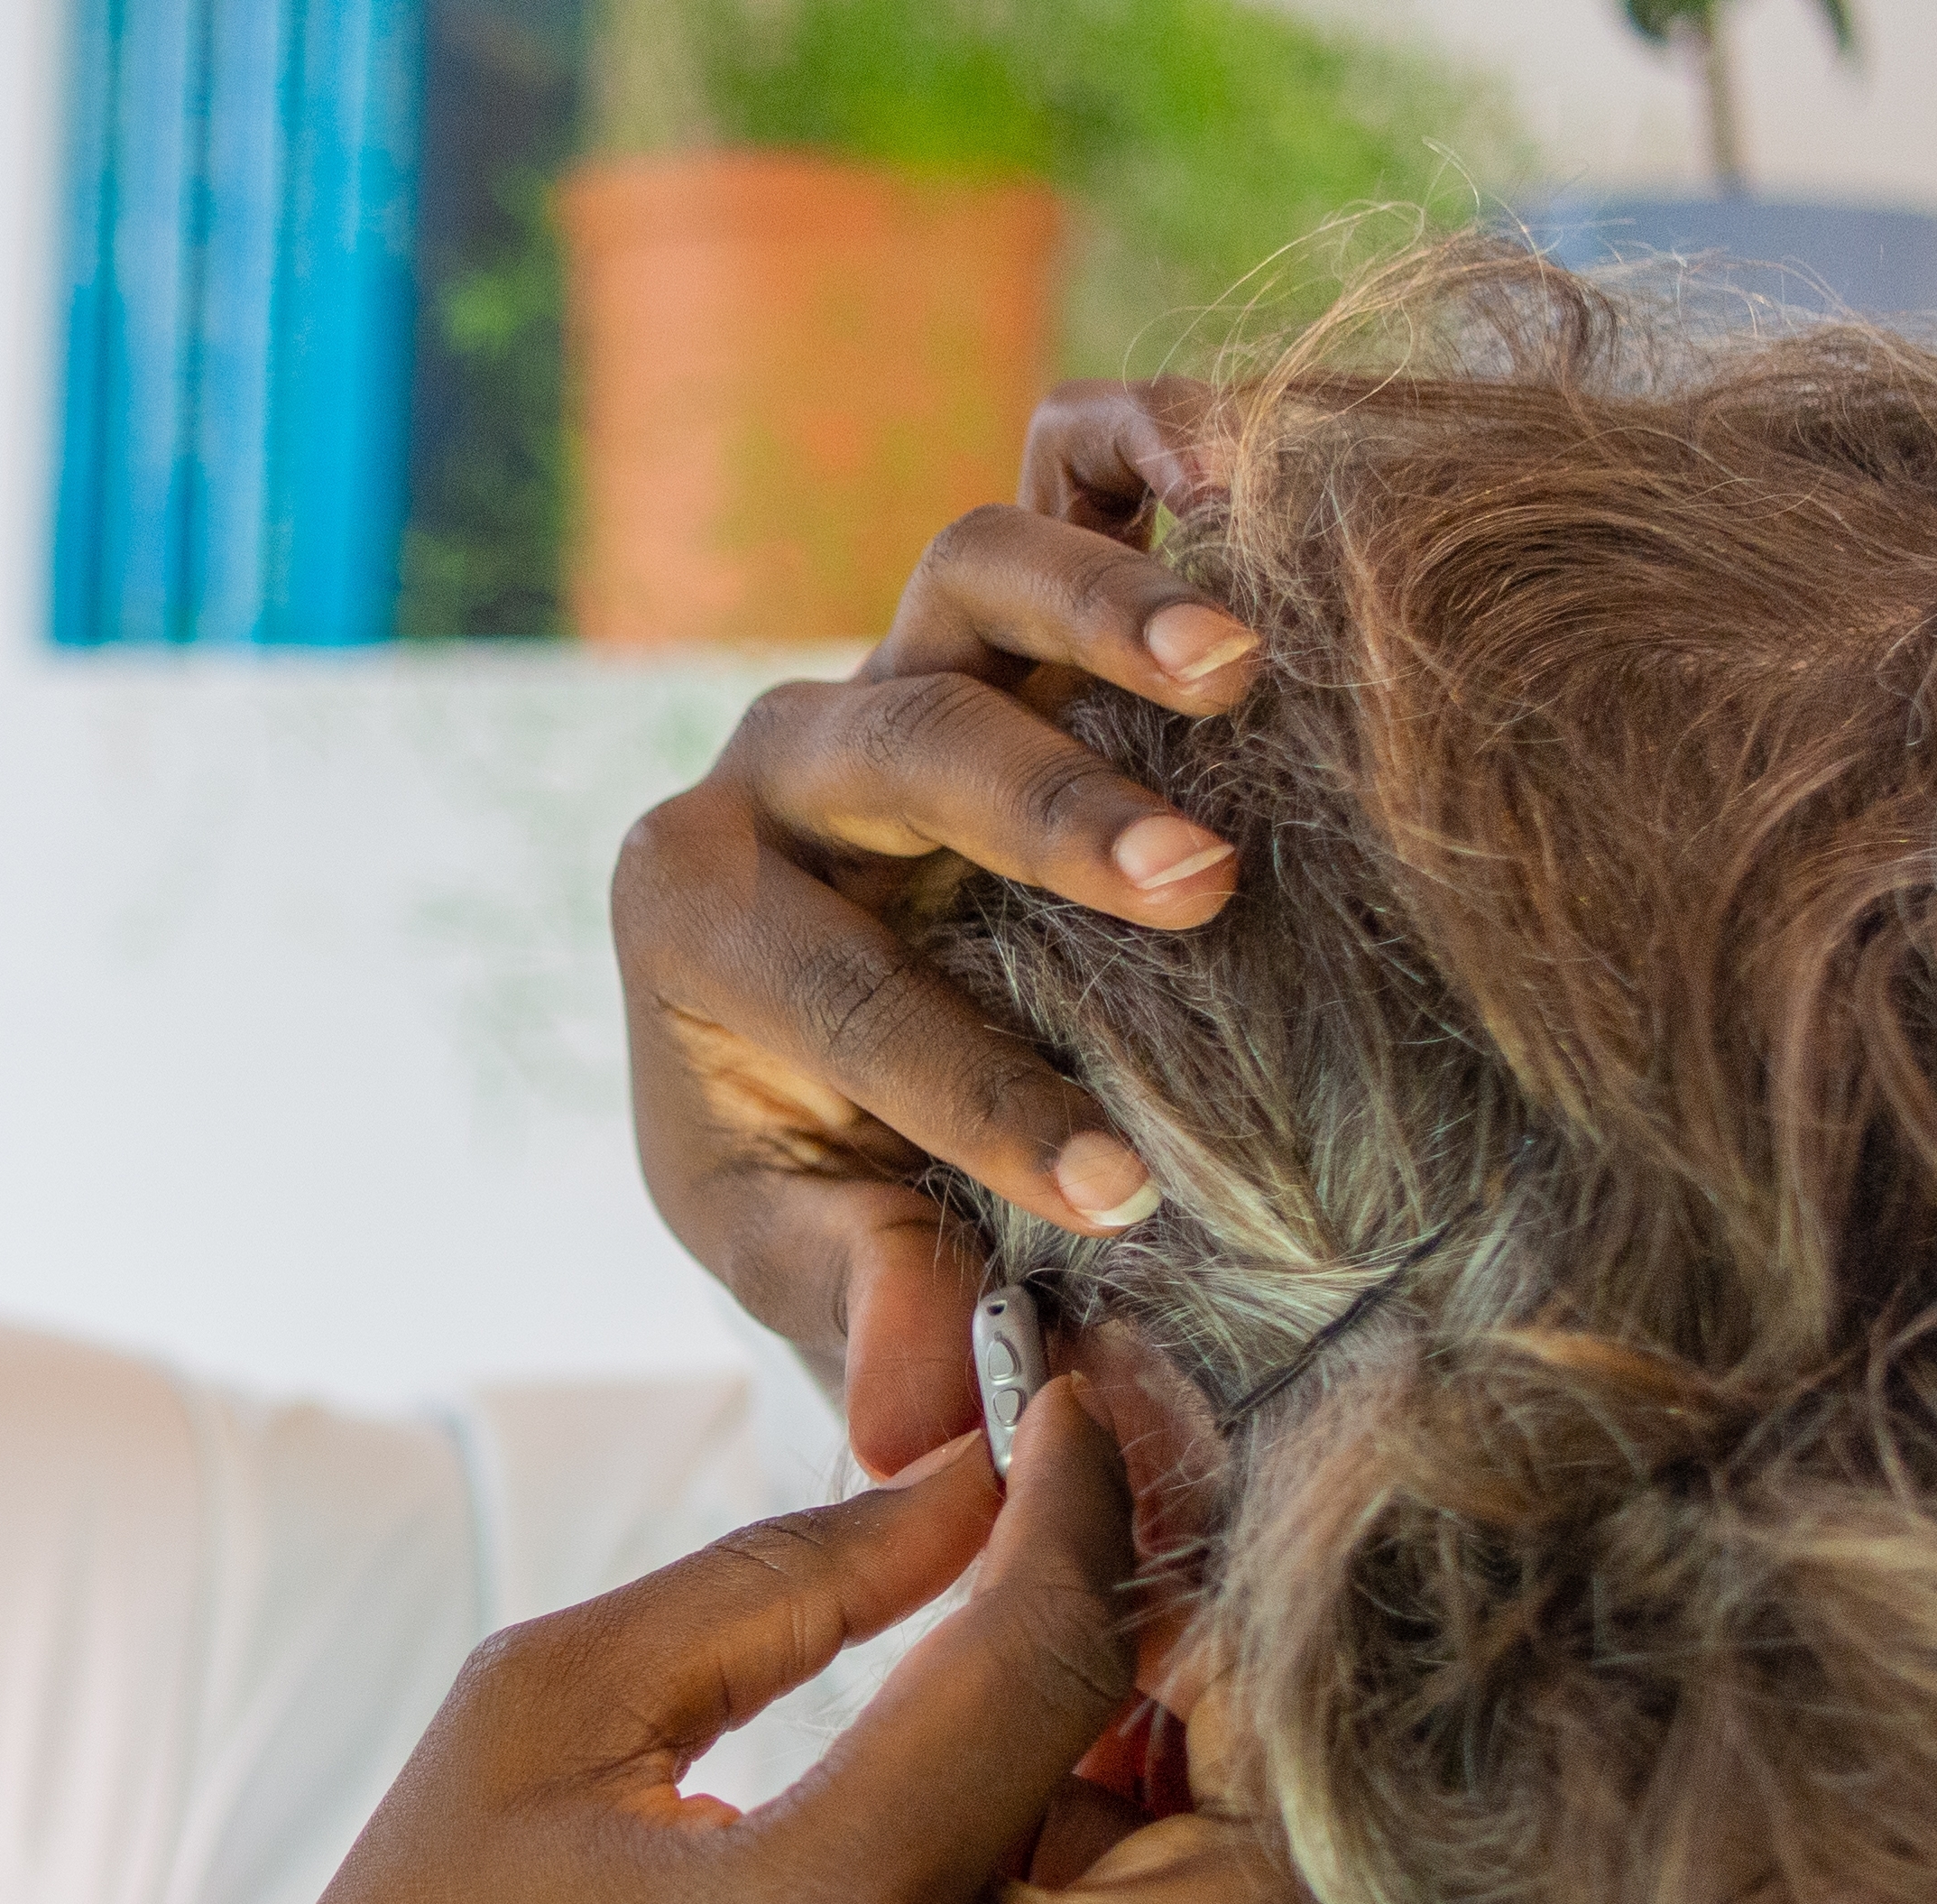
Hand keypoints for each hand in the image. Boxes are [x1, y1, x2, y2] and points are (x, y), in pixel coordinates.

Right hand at [31, 1378, 1305, 1903]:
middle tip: (1081, 1654)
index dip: (1082, 1512)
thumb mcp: (546, 1719)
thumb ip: (784, 1584)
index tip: (1070, 1429)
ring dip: (1146, 1857)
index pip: (1053, 1663)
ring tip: (985, 1792)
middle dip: (1202, 1736)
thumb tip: (976, 1487)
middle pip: (1255, 1878)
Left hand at [619, 379, 1256, 1478]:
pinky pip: (1052, 476)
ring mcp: (890, 663)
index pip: (841, 1000)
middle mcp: (778, 769)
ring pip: (969, 580)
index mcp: (695, 921)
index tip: (1122, 1196)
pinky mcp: (993, 607)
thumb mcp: (803, 1258)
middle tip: (1197, 890)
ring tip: (1240, 673)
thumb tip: (915, 1421)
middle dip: (1043, 818)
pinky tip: (1237, 469)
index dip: (978, 1103)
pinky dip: (1132, 449)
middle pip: (901, 745)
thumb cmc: (817, 1167)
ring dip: (1104, 616)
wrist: (837, 1049)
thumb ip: (858, 1319)